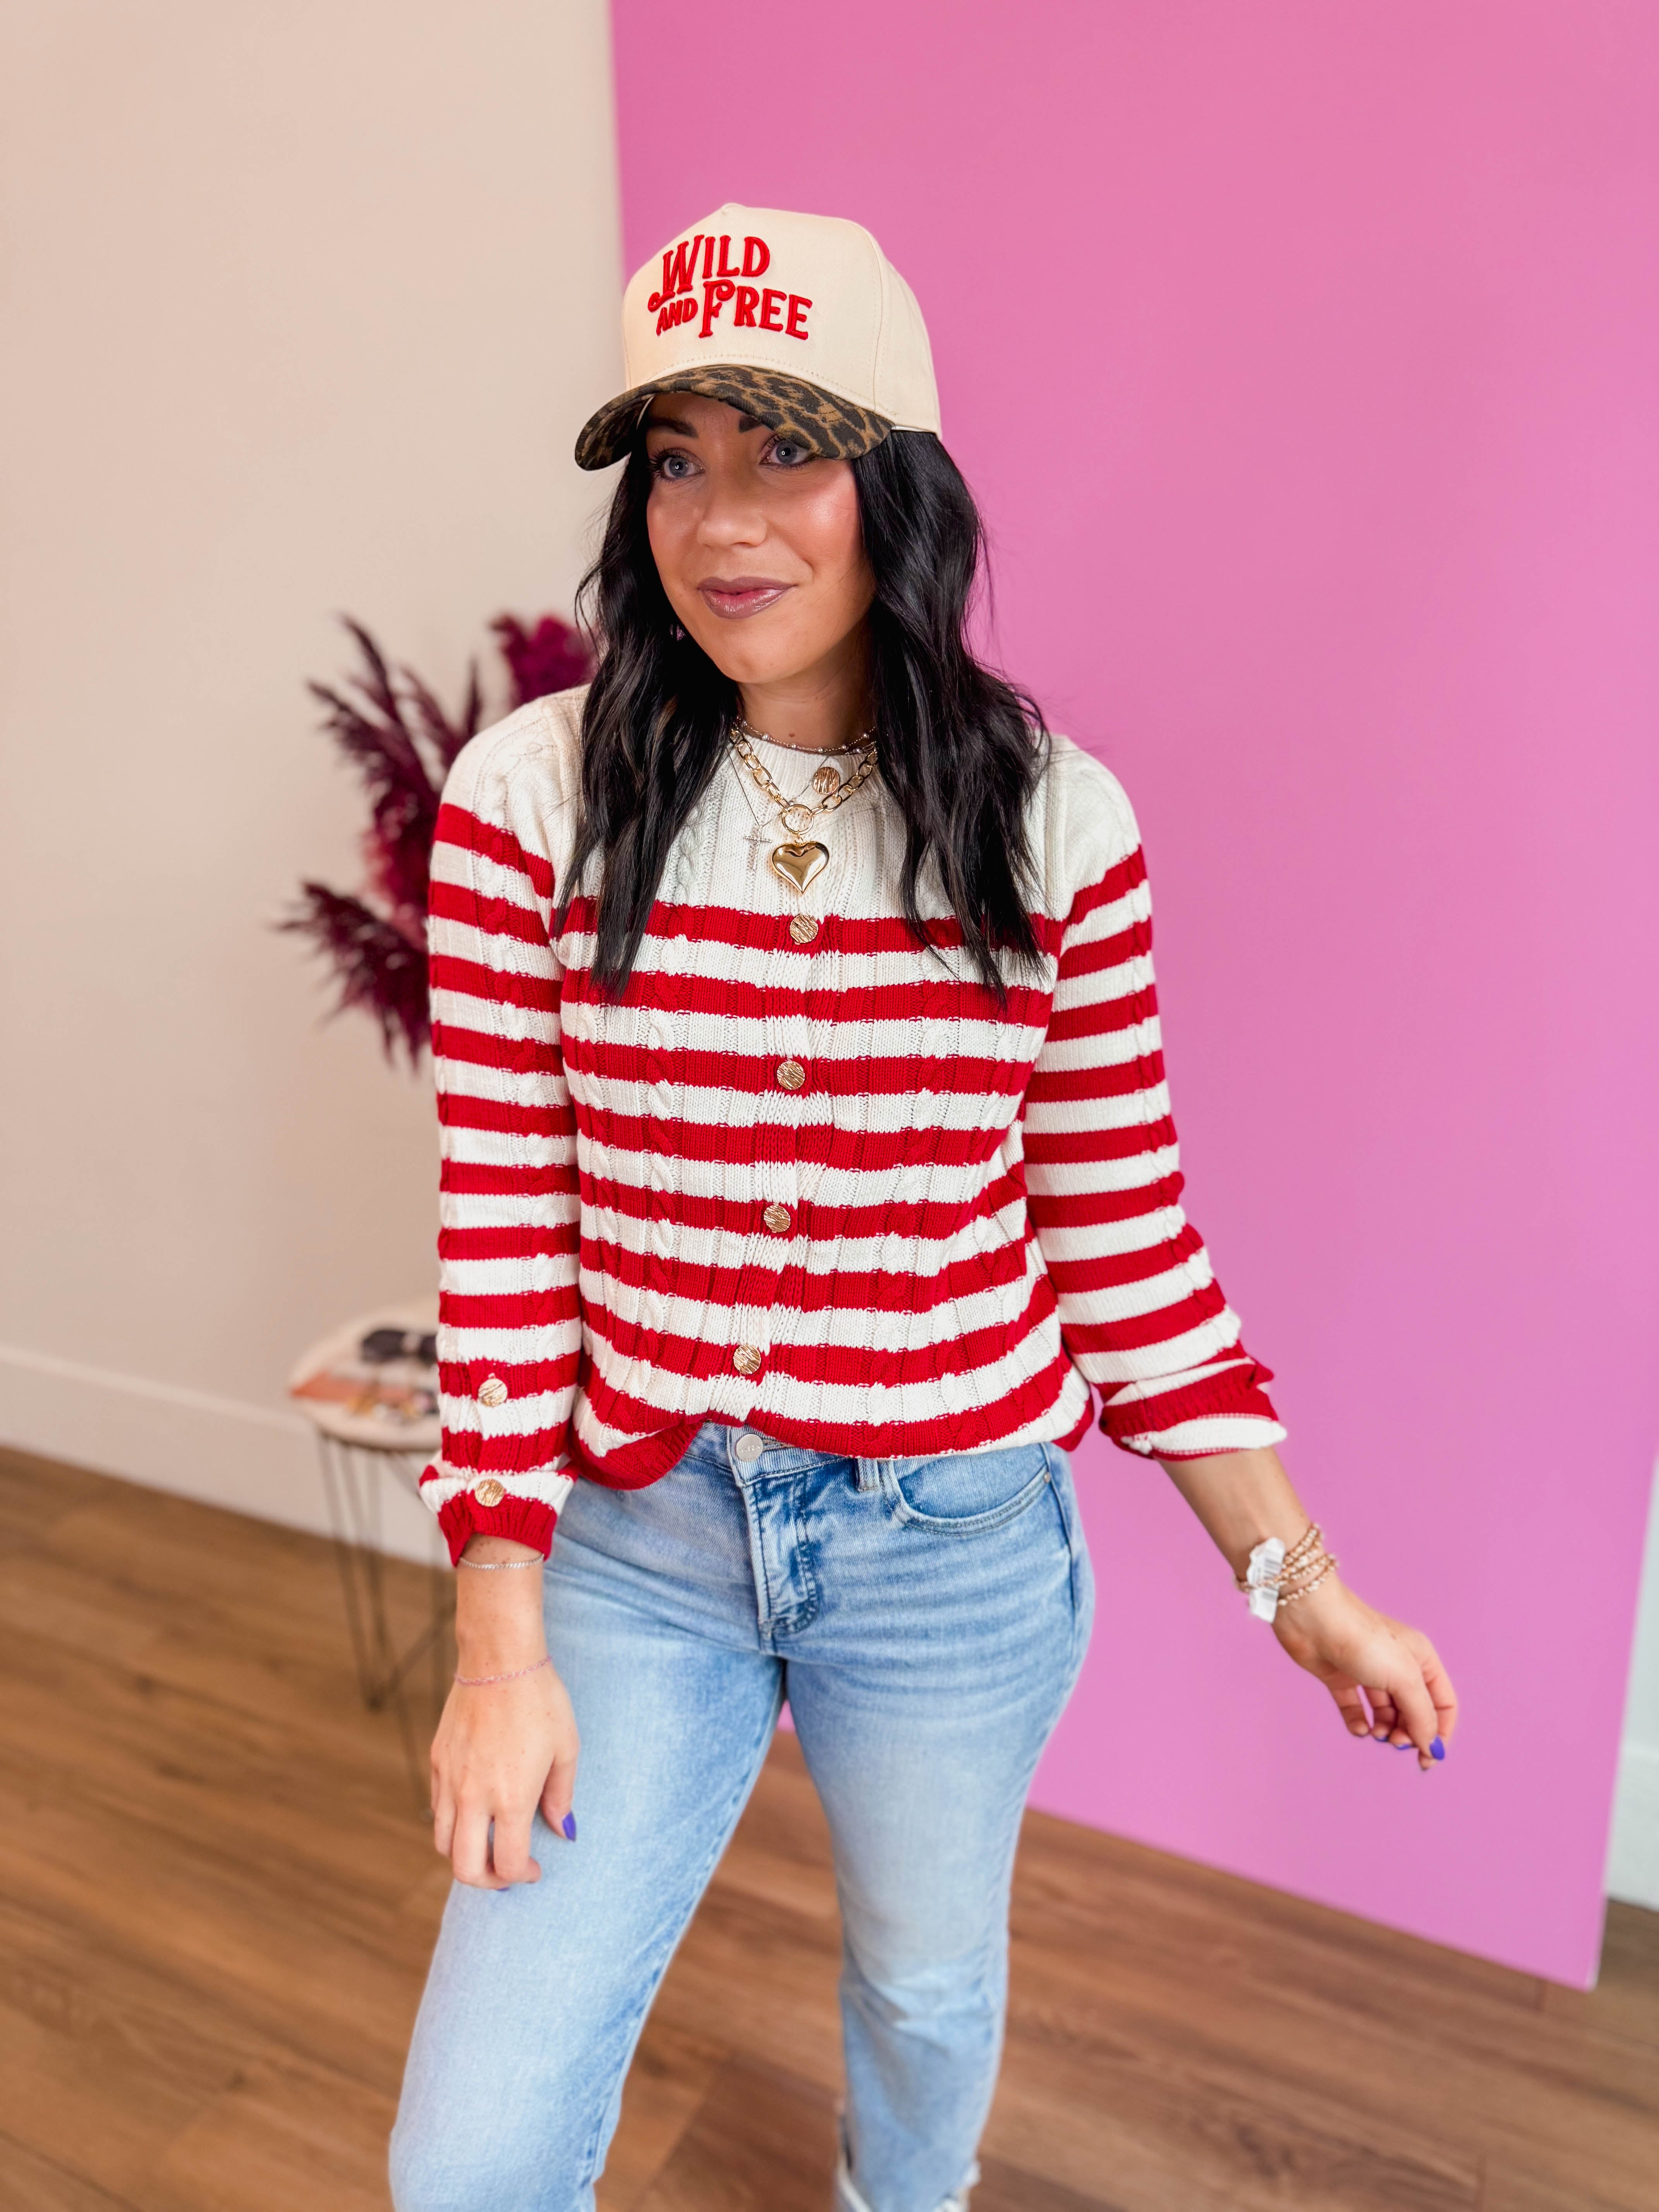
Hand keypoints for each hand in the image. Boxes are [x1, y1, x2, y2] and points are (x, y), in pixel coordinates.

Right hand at [430, 1658, 579, 1887]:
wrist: (499, 1659)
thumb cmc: (541, 1700)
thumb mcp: (566, 1748)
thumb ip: (561, 1796)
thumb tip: (563, 1830)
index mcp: (511, 1798)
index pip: (506, 1864)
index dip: (522, 1875)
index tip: (534, 1868)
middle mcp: (474, 1796)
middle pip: (465, 1868)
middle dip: (487, 1880)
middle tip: (506, 1871)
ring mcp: (450, 1780)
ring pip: (443, 1843)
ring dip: (464, 1855)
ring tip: (488, 1845)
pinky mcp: (436, 1761)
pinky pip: (437, 1810)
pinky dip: (452, 1823)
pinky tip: (474, 1811)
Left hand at [1271, 1575, 1457, 1772]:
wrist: (1313, 1618)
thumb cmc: (1363, 1640)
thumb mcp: (1404, 1679)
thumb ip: (1421, 1715)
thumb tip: (1433, 1748)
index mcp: (1422, 1660)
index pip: (1442, 1704)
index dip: (1439, 1732)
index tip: (1429, 1757)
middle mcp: (1397, 1665)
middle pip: (1413, 1710)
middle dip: (1408, 1732)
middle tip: (1395, 1742)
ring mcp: (1367, 1670)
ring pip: (1385, 1711)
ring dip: (1385, 1729)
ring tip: (1377, 1734)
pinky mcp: (1340, 1676)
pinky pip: (1355, 1707)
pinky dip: (1358, 1723)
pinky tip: (1358, 1729)